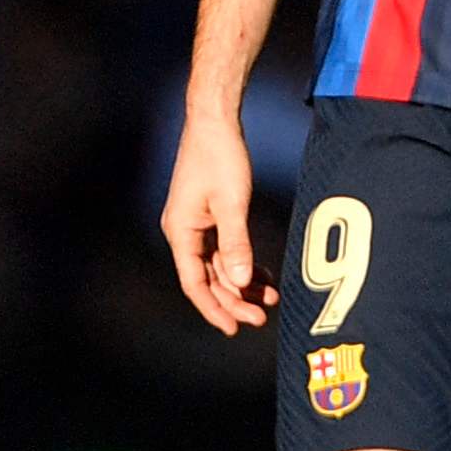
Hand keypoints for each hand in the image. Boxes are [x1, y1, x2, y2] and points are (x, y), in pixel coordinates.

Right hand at [162, 106, 275, 334]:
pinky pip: (224, 250)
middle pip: (208, 279)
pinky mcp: (209, 216)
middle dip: (234, 300)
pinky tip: (262, 276)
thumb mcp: (232, 204)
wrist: (214, 122)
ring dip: (241, 284)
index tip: (234, 328)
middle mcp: (184, 232)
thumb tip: (238, 284)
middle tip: (261, 317)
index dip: (214, 309)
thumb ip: (236, 245)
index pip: (195, 283)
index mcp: (181, 232)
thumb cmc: (219, 157)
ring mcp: (196, 225)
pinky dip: (242, 264)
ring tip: (269, 298)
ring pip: (218, 267)